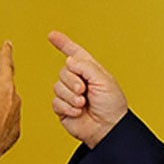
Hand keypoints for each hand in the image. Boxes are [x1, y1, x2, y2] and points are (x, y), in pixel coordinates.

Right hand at [49, 31, 127, 148]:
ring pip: (57, 86)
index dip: (63, 43)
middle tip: (84, 91)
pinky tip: (78, 112)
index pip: (74, 53)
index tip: (52, 35)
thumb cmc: (112, 105)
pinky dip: (67, 107)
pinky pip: (55, 101)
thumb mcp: (104, 80)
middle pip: (63, 70)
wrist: (108, 128)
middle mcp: (77, 80)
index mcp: (89, 70)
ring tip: (83, 104)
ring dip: (71, 96)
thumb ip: (86, 66)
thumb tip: (69, 60)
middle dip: (73, 81)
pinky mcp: (62, 108)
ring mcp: (69, 94)